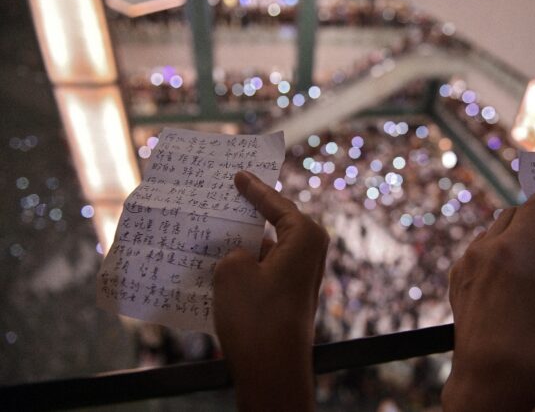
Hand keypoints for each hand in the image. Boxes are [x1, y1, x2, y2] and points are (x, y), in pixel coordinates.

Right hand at [214, 170, 328, 411]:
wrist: (272, 370)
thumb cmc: (257, 316)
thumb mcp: (232, 270)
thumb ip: (235, 250)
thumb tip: (241, 254)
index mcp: (305, 237)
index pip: (277, 203)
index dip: (254, 189)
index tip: (239, 175)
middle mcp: (310, 254)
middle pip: (276, 225)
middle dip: (249, 216)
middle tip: (227, 198)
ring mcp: (302, 278)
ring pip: (268, 250)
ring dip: (244, 245)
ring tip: (213, 234)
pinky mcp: (291, 298)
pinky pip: (267, 271)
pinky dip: (246, 267)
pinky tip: (220, 267)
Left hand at [442, 184, 534, 410]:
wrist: (487, 380)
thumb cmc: (533, 348)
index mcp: (514, 251)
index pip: (532, 211)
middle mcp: (484, 251)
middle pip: (507, 218)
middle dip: (527, 215)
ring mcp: (464, 266)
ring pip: (488, 235)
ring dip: (507, 235)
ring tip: (525, 248)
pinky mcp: (454, 283)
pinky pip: (475, 255)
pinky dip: (491, 253)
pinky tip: (504, 270)